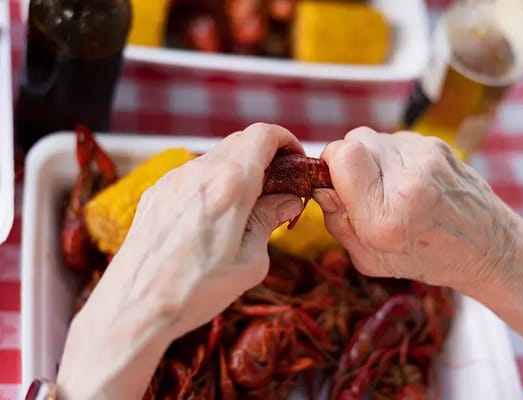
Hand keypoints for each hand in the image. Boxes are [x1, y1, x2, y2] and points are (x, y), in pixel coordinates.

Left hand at [56, 123, 304, 399]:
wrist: (134, 308)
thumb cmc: (195, 292)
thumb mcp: (249, 263)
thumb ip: (269, 222)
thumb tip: (288, 201)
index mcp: (230, 186)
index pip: (264, 135)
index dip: (286, 141)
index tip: (295, 161)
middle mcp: (199, 173)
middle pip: (241, 142)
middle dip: (265, 156)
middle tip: (277, 188)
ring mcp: (173, 180)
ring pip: (215, 157)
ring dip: (237, 170)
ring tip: (245, 206)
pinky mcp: (156, 193)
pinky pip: (193, 174)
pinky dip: (212, 182)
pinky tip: (213, 216)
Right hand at [313, 127, 522, 289]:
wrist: (489, 248)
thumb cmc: (427, 259)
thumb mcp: (370, 260)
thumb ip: (337, 222)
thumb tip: (321, 186)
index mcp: (385, 217)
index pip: (342, 154)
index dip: (331, 164)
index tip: (336, 182)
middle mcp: (408, 182)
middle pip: (354, 140)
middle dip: (350, 161)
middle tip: (365, 187)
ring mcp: (428, 158)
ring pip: (376, 138)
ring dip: (373, 159)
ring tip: (392, 187)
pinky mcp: (440, 147)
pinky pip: (398, 141)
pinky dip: (396, 158)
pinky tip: (411, 181)